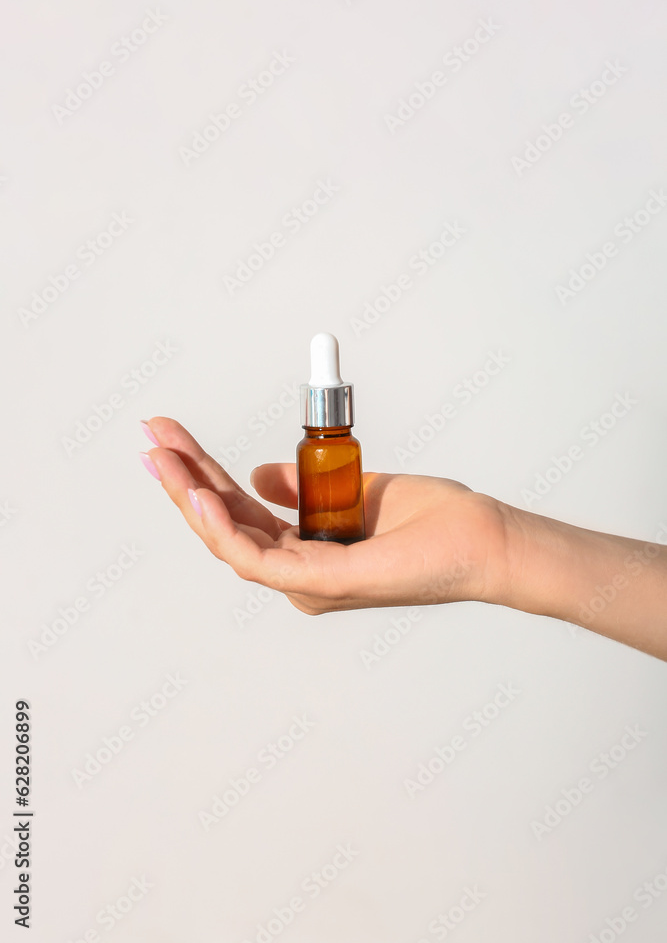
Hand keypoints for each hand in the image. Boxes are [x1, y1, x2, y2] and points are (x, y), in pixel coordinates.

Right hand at [139, 417, 507, 613]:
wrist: (482, 537)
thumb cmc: (431, 518)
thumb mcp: (352, 487)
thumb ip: (302, 485)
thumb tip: (259, 473)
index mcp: (305, 551)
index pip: (239, 510)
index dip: (202, 472)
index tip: (172, 434)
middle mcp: (298, 572)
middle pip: (225, 524)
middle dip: (184, 479)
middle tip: (152, 435)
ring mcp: (307, 583)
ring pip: (229, 541)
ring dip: (191, 497)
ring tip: (163, 456)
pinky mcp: (322, 583)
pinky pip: (257, 559)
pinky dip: (223, 529)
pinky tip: (201, 497)